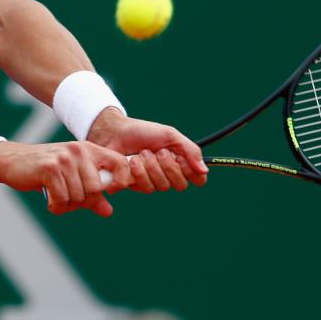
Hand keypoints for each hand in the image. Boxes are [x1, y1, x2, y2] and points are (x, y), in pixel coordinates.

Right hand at [0, 140, 131, 216]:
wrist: (12, 160)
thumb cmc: (45, 171)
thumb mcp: (71, 178)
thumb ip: (91, 194)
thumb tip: (108, 211)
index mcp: (89, 150)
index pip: (120, 163)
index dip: (121, 181)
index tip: (109, 193)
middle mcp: (79, 151)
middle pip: (96, 189)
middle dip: (83, 202)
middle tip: (69, 200)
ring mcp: (64, 159)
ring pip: (78, 197)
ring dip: (67, 206)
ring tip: (57, 199)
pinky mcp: (50, 168)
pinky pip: (62, 199)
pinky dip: (56, 207)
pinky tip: (49, 201)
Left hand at [87, 107, 207, 192]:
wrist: (115, 132)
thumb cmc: (143, 132)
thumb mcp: (170, 136)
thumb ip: (190, 151)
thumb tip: (205, 171)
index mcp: (179, 163)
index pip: (197, 179)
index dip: (192, 173)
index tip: (181, 160)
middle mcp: (167, 174)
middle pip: (179, 185)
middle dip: (168, 167)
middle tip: (157, 152)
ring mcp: (151, 181)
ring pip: (160, 187)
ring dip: (151, 167)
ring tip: (141, 153)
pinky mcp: (135, 185)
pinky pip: (143, 187)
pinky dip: (138, 172)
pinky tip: (132, 161)